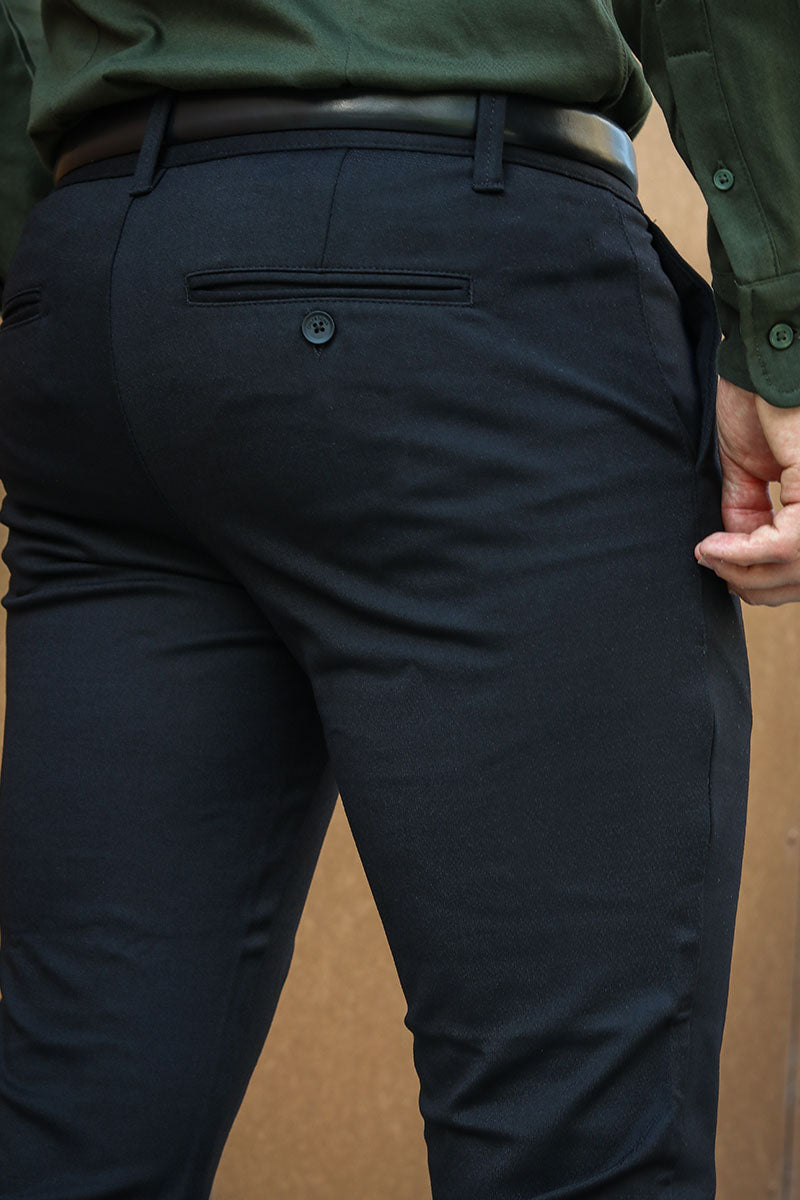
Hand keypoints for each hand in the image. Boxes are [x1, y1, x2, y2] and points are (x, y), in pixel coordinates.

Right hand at [694, 376, 799, 603]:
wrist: (758, 366)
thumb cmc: (758, 406)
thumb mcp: (746, 473)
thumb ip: (745, 514)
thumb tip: (729, 555)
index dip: (760, 578)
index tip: (717, 567)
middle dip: (751, 582)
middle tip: (712, 568)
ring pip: (795, 564)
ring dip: (743, 570)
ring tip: (710, 555)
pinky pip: (786, 542)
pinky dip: (743, 551)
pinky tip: (713, 546)